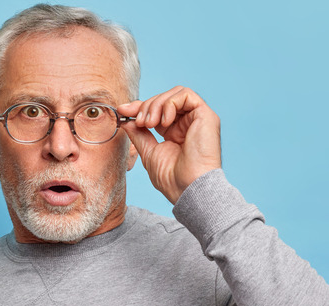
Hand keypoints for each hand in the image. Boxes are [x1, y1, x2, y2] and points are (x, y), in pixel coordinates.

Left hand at [118, 86, 221, 203]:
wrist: (188, 188)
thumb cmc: (172, 177)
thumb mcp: (148, 152)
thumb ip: (139, 134)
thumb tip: (126, 120)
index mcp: (174, 131)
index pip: (157, 110)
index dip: (139, 107)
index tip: (122, 111)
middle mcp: (187, 123)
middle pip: (165, 98)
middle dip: (146, 106)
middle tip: (139, 122)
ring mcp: (197, 119)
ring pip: (175, 93)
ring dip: (156, 104)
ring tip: (149, 124)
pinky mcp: (206, 115)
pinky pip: (186, 95)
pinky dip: (170, 104)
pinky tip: (164, 122)